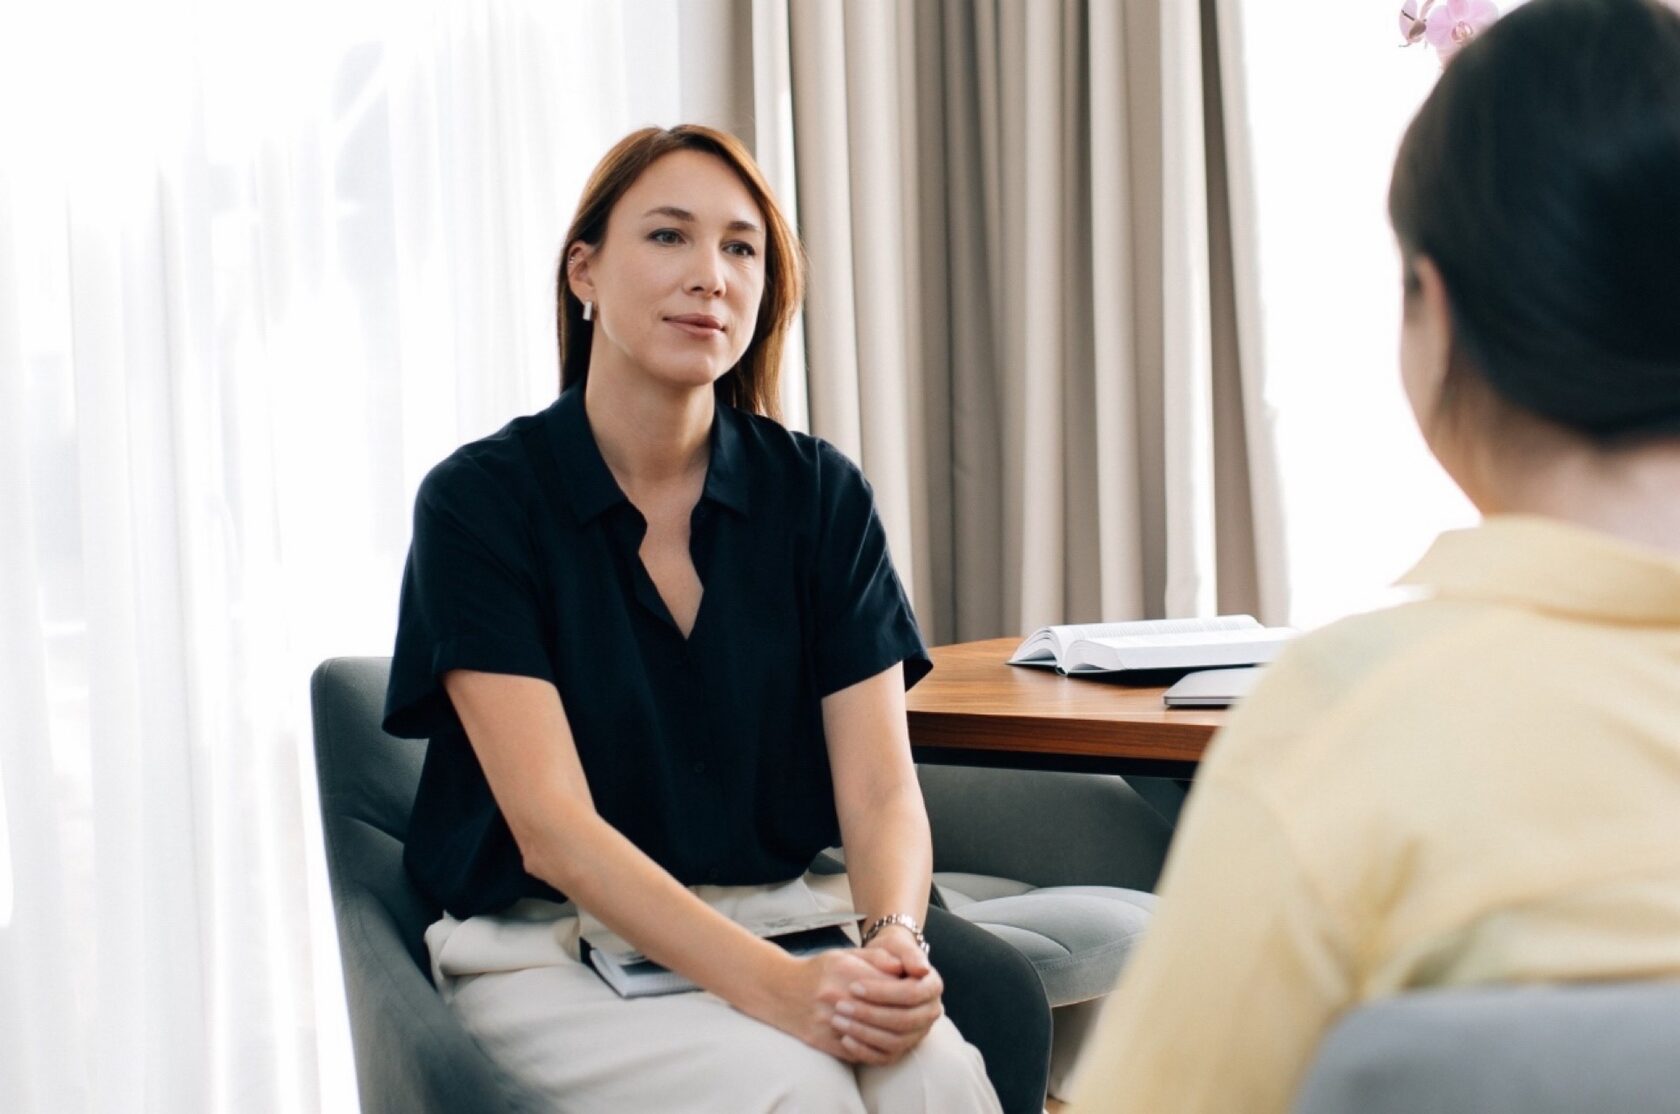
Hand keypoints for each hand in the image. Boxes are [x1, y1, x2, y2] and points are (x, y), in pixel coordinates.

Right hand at [750, 948, 904, 1061]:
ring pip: (874, 1037)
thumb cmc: (818, 971)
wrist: (779, 991)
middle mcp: (837, 997)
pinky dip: (874, 1049)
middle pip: (885, 1014)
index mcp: (845, 972)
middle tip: (916, 1015)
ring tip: (905, 1031)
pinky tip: (884, 1043)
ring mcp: (829, 1022)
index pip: (890, 985)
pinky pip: (857, 1052)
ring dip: (893, 1035)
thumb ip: (877, 958)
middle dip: (905, 1015)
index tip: (915, 992)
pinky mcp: (824, 1041)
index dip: (907, 991)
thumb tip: (903, 968)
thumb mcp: (847, 955)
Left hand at [831, 926, 943, 1063]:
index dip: (882, 992)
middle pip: (904, 1020)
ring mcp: (919, 1032)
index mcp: (932, 986)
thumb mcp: (896, 945)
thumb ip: (908, 953)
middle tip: (841, 1006)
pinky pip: (887, 1057)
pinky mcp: (904, 1048)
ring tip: (838, 1021)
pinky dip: (865, 1051)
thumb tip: (921, 969)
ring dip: (865, 1033)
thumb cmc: (890, 953)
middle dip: (870, 1014)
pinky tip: (845, 1040)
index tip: (853, 986)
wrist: (886, 967)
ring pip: (896, 1041)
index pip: (911, 993)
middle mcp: (931, 1012)